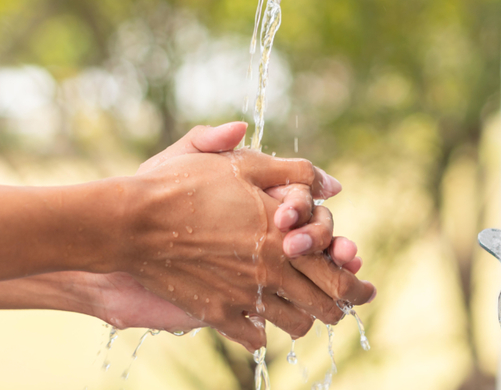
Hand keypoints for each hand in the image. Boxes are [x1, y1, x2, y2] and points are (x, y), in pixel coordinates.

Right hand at [120, 148, 374, 350]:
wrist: (134, 221)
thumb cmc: (186, 184)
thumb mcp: (242, 165)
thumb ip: (294, 172)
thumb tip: (334, 186)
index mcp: (283, 236)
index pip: (337, 273)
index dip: (358, 284)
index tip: (366, 287)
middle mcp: (270, 273)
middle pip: (324, 305)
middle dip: (342, 306)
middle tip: (346, 303)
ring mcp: (242, 296)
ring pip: (294, 325)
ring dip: (306, 318)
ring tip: (307, 309)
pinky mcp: (215, 312)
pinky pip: (253, 335)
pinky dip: (265, 330)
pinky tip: (264, 318)